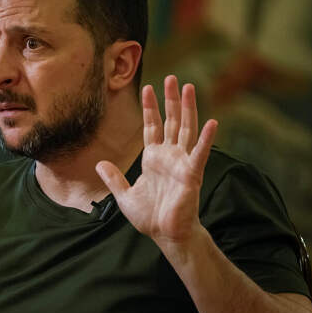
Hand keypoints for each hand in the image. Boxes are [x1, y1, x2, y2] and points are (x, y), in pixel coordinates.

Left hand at [96, 75, 216, 245]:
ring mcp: (182, 163)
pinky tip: (212, 121)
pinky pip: (200, 153)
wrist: (165, 235)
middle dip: (171, 100)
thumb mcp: (124, 195)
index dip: (151, 108)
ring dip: (188, 108)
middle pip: (171, 121)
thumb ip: (113, 178)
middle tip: (172, 78)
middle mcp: (170, 156)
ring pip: (186, 129)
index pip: (152, 127)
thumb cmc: (149, 217)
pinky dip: (207, 138)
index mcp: (154, 158)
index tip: (148, 87)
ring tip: (189, 87)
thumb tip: (99, 163)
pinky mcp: (192, 173)